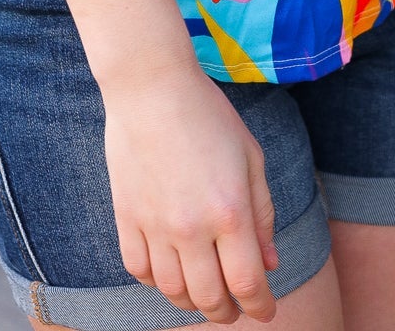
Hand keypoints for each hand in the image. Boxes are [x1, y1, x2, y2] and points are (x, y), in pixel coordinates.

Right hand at [102, 62, 278, 323]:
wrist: (151, 87)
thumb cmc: (209, 116)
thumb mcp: (251, 157)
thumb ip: (263, 214)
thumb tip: (269, 264)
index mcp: (230, 210)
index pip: (247, 283)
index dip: (260, 306)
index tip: (266, 313)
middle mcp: (191, 227)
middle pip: (209, 297)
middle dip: (227, 313)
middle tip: (235, 312)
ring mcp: (155, 225)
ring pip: (172, 291)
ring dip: (192, 303)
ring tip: (204, 296)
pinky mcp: (125, 218)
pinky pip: (139, 270)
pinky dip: (155, 283)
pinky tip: (169, 274)